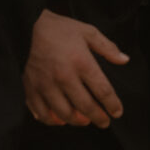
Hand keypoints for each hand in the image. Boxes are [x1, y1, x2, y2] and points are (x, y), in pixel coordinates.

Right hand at [22, 9, 128, 127]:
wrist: (25, 27)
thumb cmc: (59, 29)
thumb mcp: (88, 32)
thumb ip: (108, 48)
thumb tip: (124, 60)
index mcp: (82, 62)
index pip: (102, 90)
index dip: (112, 104)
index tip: (117, 112)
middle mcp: (64, 77)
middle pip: (85, 106)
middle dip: (98, 118)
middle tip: (104, 123)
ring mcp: (46, 85)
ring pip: (64, 113)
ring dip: (77, 121)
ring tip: (85, 121)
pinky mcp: (30, 89)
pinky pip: (42, 113)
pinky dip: (52, 120)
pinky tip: (60, 119)